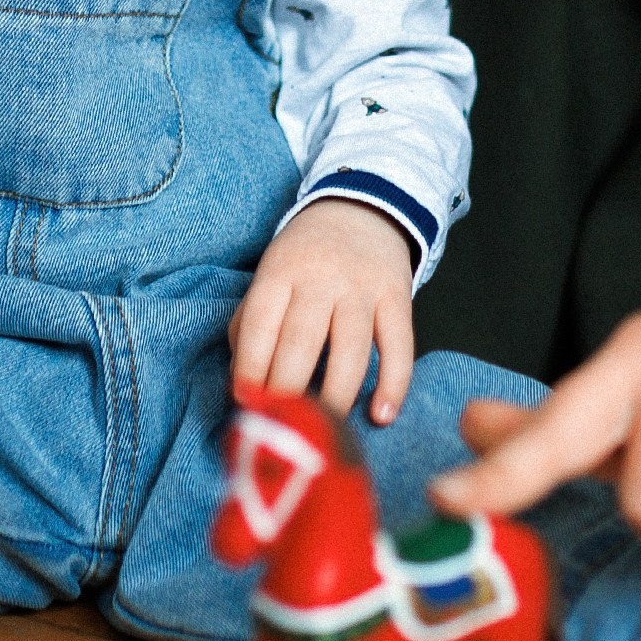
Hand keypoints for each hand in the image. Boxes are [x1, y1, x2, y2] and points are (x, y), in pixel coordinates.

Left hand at [230, 199, 418, 423]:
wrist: (361, 209)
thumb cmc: (304, 258)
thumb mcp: (269, 276)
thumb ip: (249, 324)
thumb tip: (242, 387)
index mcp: (280, 271)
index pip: (260, 324)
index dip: (250, 369)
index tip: (246, 406)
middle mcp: (321, 278)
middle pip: (302, 341)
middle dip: (288, 391)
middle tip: (282, 430)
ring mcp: (363, 288)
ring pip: (351, 350)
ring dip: (335, 396)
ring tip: (324, 431)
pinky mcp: (398, 297)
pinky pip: (399, 346)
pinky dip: (393, 384)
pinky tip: (381, 416)